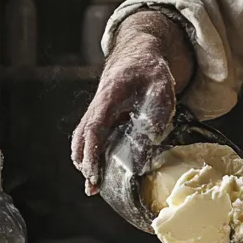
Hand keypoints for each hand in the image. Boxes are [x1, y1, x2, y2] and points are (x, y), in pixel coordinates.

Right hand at [71, 37, 175, 194]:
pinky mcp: (100, 117)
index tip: (92, 173)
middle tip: (93, 186)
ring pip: (80, 139)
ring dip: (85, 161)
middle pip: (80, 138)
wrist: (139, 56)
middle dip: (84, 163)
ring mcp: (96, 112)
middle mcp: (97, 106)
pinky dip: (89, 154)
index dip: (91, 152)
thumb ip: (157, 115)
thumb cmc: (150, 71)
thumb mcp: (162, 90)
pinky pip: (88, 138)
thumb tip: (150, 144)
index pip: (93, 128)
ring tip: (95, 184)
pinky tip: (99, 170)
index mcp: (109, 97)